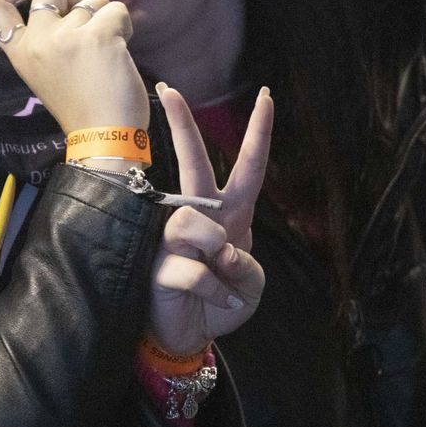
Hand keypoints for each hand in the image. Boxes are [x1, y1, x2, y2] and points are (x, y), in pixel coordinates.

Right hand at [0, 0, 147, 132]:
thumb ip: (45, 38)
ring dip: (104, 16)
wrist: (106, 138)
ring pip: (90, 0)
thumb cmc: (83, 106)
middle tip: (90, 14)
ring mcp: (65, 38)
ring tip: (107, 49)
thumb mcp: (45, 72)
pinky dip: (124, 24)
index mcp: (20, 53)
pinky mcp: (97, 37)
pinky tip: (122, 48)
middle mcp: (37, 42)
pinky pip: (115, 9)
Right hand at [146, 84, 272, 355]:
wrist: (191, 335)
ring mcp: (173, 238)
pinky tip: (210, 300)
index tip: (267, 96)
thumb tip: (214, 247)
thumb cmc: (222, 301)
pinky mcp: (158, 264)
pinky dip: (211, 289)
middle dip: (183, 127)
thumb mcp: (251, 284)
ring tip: (219, 281)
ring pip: (194, 223)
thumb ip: (243, 262)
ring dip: (215, 257)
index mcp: (231, 216)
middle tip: (168, 91)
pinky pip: (191, 269)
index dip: (259, 134)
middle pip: (195, 165)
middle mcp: (200, 218)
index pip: (248, 168)